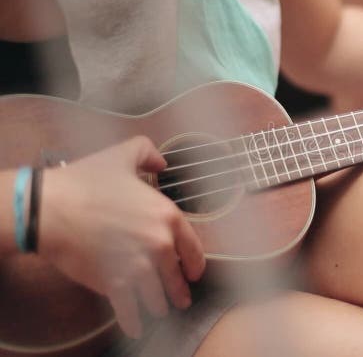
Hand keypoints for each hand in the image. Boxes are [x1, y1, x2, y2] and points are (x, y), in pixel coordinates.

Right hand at [38, 137, 205, 337]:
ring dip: (159, 306)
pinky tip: (135, 327)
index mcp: (167, 216)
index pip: (192, 248)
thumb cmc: (85, 180)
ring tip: (159, 311)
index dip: (194, 263)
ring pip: (157, 296)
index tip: (193, 272)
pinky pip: (130, 310)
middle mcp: (159, 244)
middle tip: (180, 299)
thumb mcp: (122, 155)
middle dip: (178, 290)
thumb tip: (161, 162)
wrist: (50, 208)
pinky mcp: (114, 283)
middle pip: (176, 276)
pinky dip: (134, 321)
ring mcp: (138, 267)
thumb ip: (148, 153)